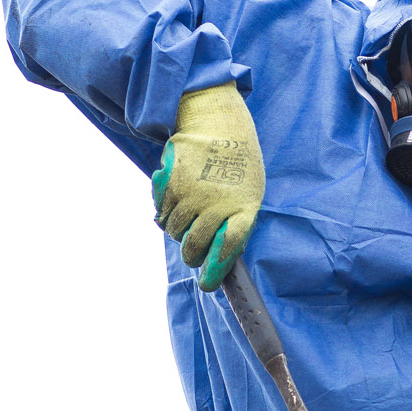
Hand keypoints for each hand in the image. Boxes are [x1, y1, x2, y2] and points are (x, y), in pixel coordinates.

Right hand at [153, 82, 263, 288]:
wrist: (218, 123)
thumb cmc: (238, 165)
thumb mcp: (249, 193)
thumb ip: (236, 223)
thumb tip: (217, 256)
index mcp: (243, 208)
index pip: (226, 248)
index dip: (214, 270)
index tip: (207, 286)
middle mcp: (216, 203)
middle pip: (194, 245)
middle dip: (192, 256)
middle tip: (193, 256)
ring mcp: (191, 193)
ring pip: (175, 231)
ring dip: (178, 232)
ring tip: (188, 219)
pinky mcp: (170, 183)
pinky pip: (162, 212)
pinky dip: (165, 213)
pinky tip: (177, 200)